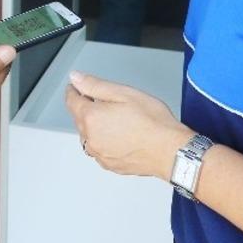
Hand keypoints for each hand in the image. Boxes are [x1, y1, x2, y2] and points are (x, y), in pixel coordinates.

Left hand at [65, 71, 192, 177]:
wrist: (171, 152)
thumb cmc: (153, 123)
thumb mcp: (124, 93)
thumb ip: (95, 85)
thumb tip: (76, 78)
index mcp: (91, 118)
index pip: (72, 100)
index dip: (74, 90)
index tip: (76, 86)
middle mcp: (91, 138)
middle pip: (79, 118)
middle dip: (86, 107)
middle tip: (104, 101)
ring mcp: (100, 154)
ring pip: (88, 135)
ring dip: (94, 126)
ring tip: (115, 119)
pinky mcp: (110, 165)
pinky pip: (99, 149)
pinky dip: (103, 141)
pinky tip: (120, 135)